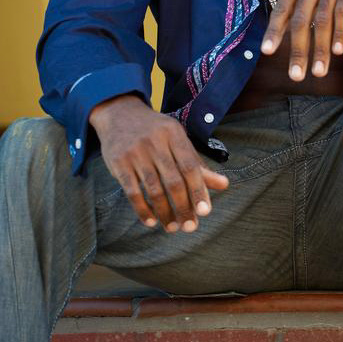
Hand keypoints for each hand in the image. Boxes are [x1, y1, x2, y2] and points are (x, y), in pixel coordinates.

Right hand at [89, 94, 228, 232]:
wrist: (119, 113)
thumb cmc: (156, 131)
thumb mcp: (178, 140)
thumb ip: (198, 164)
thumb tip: (225, 185)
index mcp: (174, 134)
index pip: (190, 166)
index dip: (199, 190)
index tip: (205, 212)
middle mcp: (155, 142)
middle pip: (173, 181)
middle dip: (183, 207)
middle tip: (190, 227)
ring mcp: (135, 152)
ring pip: (153, 189)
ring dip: (164, 212)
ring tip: (172, 228)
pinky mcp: (118, 162)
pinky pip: (132, 191)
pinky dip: (142, 209)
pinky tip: (151, 221)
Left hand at [260, 0, 342, 79]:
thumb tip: (299, 26)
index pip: (282, 9)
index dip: (274, 31)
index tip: (267, 52)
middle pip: (299, 22)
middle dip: (297, 51)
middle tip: (295, 76)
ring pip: (321, 22)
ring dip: (319, 50)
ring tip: (318, 73)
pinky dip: (340, 33)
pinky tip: (338, 51)